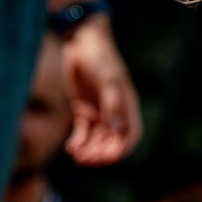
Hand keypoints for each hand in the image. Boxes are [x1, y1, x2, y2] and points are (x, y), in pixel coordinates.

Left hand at [60, 14, 141, 163]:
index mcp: (127, 105)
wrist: (81, 41)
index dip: (121, 150)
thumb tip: (118, 129)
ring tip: (76, 155)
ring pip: (97, 140)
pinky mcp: (84, 110)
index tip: (107, 158)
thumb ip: (112, 103)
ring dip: (88, 150)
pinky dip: (78, 142)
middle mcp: (115, 111)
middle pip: (112, 142)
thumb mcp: (106, 79)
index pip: (130, 136)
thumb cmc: (99, 57)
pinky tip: (70, 148)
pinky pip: (83, 132)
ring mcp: (99, 112)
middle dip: (100, 153)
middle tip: (85, 159)